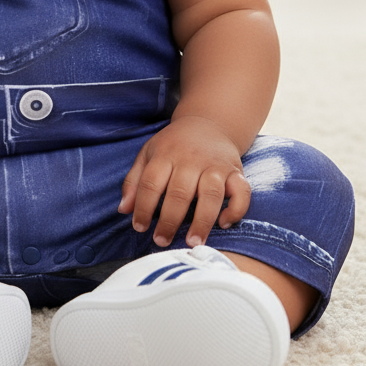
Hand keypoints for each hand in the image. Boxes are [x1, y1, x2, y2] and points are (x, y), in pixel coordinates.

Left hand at [118, 115, 250, 247]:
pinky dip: (236, 209)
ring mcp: (215, 165)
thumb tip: (123, 210)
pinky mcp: (236, 171)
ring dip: (202, 221)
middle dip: (170, 220)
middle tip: (162, 241)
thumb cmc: (174, 144)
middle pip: (180, 192)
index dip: (143, 207)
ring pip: (211, 194)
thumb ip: (134, 181)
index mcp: (166, 154)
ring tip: (192, 242)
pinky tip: (224, 223)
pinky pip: (242, 191)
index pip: (151, 183)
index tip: (139, 228)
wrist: (208, 123)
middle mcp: (191, 159)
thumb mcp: (148, 154)